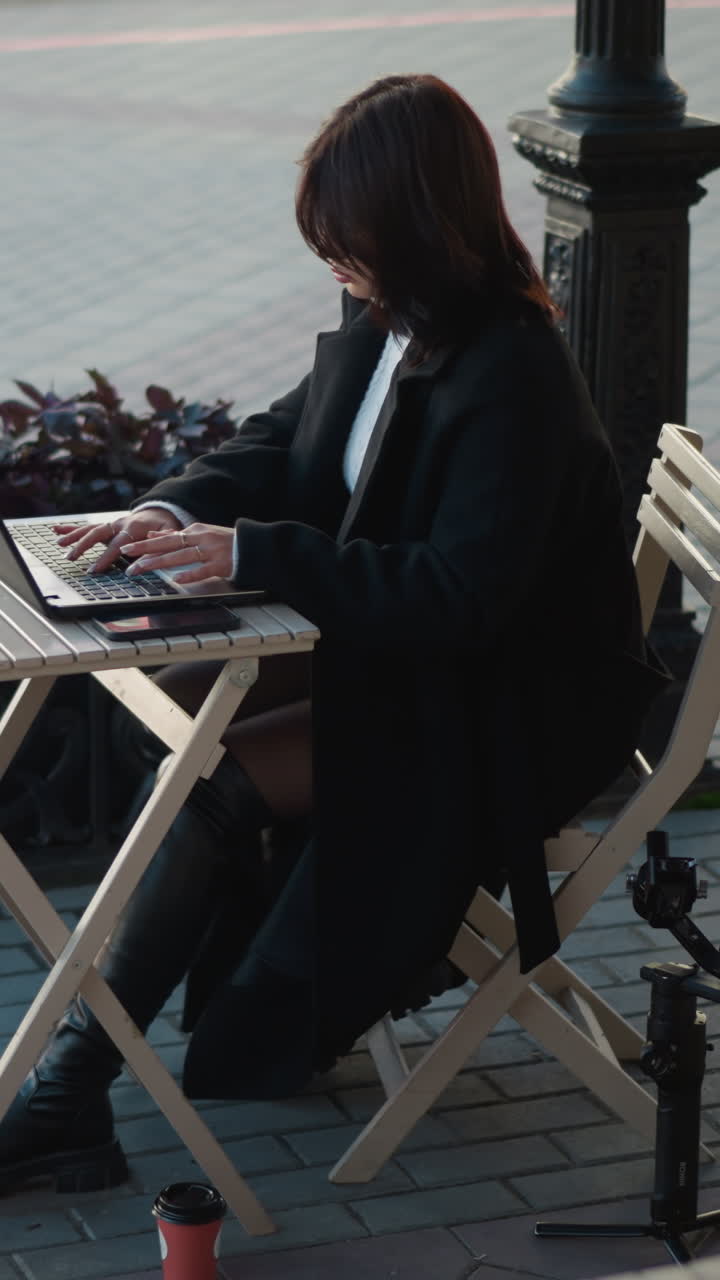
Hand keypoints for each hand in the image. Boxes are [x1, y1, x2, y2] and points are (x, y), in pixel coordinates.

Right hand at [54, 508, 182, 573]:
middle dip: (84, 546)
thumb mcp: (170, 534)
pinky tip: (56, 530)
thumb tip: (154, 547)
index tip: (95, 569)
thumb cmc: (166, 527)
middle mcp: (120, 523)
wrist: (161, 512)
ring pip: (90, 529)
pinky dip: (71, 528)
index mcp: (135, 527)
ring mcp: (111, 523)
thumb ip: (161, 541)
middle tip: (72, 558)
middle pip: (98, 533)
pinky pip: (87, 527)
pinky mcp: (106, 526)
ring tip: (60, 546)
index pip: (119, 544)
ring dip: (74, 537)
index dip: (107, 556)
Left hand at [120, 522, 235, 583]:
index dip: (144, 543)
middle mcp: (200, 538)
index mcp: (195, 531)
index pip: (164, 537)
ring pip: (180, 556)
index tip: (126, 547)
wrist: (254, 545)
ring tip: (142, 568)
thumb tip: (152, 536)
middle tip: (126, 555)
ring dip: (159, 562)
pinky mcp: (222, 564)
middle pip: (168, 544)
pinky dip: (190, 574)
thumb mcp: (201, 533)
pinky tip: (178, 579)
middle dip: (145, 550)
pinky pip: (203, 570)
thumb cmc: (226, 541)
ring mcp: (211, 551)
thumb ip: (177, 535)